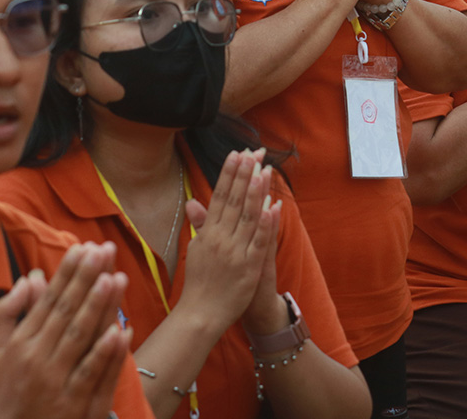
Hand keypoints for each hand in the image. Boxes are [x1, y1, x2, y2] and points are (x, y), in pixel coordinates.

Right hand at [0, 242, 132, 418]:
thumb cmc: (7, 384)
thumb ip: (8, 311)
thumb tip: (30, 277)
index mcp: (22, 340)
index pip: (49, 300)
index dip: (67, 273)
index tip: (84, 247)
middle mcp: (38, 356)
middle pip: (67, 311)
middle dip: (86, 278)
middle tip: (104, 250)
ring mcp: (57, 378)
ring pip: (81, 337)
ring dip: (99, 307)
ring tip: (115, 277)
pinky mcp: (75, 401)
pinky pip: (92, 373)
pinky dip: (106, 353)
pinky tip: (121, 331)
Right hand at [174, 150, 276, 333]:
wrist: (201, 314)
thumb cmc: (199, 282)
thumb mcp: (195, 249)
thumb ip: (199, 224)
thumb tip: (192, 202)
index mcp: (208, 233)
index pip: (219, 196)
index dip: (229, 174)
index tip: (236, 153)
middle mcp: (220, 238)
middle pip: (234, 201)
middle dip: (244, 174)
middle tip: (252, 151)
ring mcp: (235, 251)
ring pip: (247, 216)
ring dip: (256, 192)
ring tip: (263, 168)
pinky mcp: (249, 266)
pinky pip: (259, 241)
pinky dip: (267, 223)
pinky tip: (274, 206)